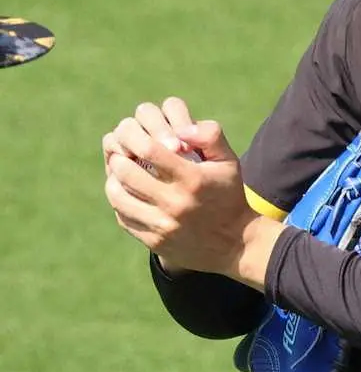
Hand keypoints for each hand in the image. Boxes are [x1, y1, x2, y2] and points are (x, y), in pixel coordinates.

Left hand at [102, 99, 283, 285]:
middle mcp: (176, 203)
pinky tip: (126, 192)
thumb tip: (181, 129)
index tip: (135, 134)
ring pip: (119, 197)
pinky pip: (123, 217)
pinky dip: (120, 201)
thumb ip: (210, 136)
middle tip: (123, 150)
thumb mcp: (229, 161)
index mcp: (193, 179)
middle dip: (121, 155)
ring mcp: (163, 225)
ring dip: (114, 178)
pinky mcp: (154, 241)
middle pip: (127, 172)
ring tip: (120, 170)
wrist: (235, 241)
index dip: (136, 137)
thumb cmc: (228, 192)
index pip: (150, 150)